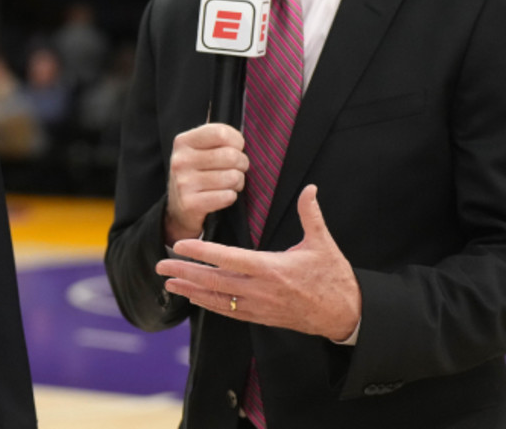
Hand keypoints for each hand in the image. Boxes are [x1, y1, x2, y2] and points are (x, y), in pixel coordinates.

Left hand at [156, 185, 360, 340]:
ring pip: (217, 299)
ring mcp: (259, 307)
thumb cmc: (333, 277)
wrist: (345, 314)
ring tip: (169, 283)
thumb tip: (310, 188)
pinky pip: (228, 312)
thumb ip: (310, 214)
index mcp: (271, 269)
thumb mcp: (323, 243)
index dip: (202, 251)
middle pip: (214, 281)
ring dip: (191, 291)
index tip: (181, 245)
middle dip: (185, 273)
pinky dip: (209, 304)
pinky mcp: (261, 318)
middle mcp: (260, 290)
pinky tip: (195, 298)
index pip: (228, 258)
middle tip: (160, 266)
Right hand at [164, 122, 248, 244]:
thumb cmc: (196, 173)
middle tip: (238, 169)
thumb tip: (235, 130)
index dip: (237, 141)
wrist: (178, 208)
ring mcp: (183, 182)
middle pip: (231, 156)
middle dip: (242, 164)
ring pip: (232, 177)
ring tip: (231, 183)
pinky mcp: (190, 203)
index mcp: (183, 141)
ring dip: (238, 182)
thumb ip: (215, 136)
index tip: (237, 148)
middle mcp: (180, 160)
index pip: (221, 132)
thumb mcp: (198, 149)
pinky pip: (227, 197)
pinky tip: (222, 195)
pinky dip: (231, 197)